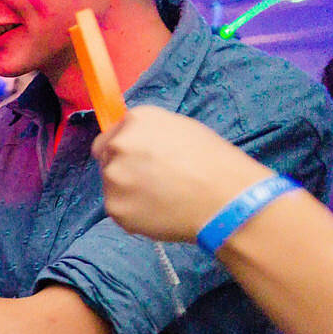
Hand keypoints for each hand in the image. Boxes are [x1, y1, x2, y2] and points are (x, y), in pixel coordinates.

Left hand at [92, 106, 274, 241]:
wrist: (225, 199)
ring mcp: (113, 178)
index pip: (110, 138)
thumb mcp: (182, 130)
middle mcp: (119, 145)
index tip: (138, 161)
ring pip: (112, 187)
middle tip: (153, 182)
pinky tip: (159, 212)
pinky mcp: (115, 207)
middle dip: (124, 170)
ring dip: (128, 192)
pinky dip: (133, 213)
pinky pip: (119, 209)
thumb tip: (135, 143)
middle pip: (107, 161)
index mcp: (137, 120)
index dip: (123, 151)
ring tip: (161, 198)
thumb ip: (150, 134)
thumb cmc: (213, 162)